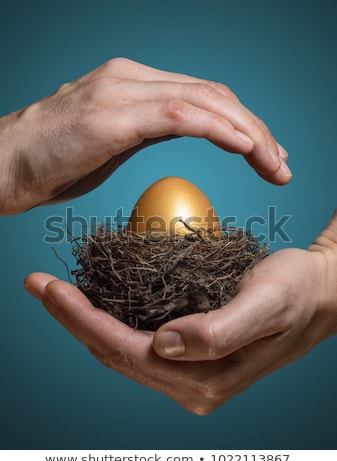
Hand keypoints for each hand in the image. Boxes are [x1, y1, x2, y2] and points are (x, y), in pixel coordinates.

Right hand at [0, 57, 289, 214]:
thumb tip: (177, 132)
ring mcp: (122, 90)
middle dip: (256, 130)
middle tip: (281, 165)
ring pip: (205, 101)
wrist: (0, 166)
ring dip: (248, 133)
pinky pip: (180, 115)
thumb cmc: (50, 163)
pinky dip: (219, 129)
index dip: (243, 125)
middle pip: (214, 95)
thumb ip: (145, 130)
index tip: (266, 155)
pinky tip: (245, 148)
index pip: (205, 97)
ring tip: (274, 164)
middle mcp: (132, 77)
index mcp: (134, 85)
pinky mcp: (112, 113)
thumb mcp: (109, 143)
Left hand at [24, 213, 336, 413]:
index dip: (84, 320)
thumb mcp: (266, 305)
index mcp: (206, 378)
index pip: (127, 351)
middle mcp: (192, 384)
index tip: (50, 288)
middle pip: (115, 354)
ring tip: (57, 292)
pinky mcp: (189, 357)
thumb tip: (165, 345)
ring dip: (85, 321)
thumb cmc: (295, 293)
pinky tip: (95, 301)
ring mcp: (188, 373)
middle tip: (39, 284)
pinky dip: (109, 321)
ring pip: (120, 351)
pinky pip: (136, 343)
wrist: (316, 295)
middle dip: (72, 320)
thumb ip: (219, 332)